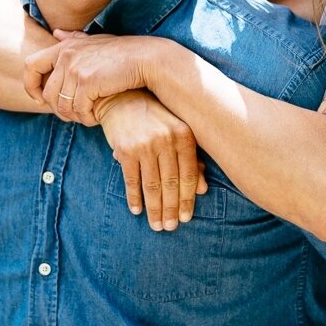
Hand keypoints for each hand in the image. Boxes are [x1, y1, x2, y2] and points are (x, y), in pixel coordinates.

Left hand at [24, 33, 149, 124]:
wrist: (146, 59)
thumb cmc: (123, 52)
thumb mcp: (95, 41)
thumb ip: (74, 39)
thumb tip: (57, 33)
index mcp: (65, 47)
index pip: (31, 65)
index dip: (31, 85)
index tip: (39, 98)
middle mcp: (66, 56)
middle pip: (47, 93)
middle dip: (58, 109)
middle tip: (73, 114)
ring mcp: (76, 69)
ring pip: (62, 105)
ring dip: (74, 116)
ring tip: (86, 117)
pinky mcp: (87, 84)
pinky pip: (78, 110)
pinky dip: (86, 118)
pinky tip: (96, 118)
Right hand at [94, 90, 207, 229]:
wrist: (121, 98)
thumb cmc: (154, 117)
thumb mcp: (177, 131)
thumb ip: (192, 158)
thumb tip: (203, 190)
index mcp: (185, 135)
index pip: (189, 175)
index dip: (188, 200)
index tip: (185, 218)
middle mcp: (167, 140)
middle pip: (171, 184)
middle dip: (170, 209)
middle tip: (169, 228)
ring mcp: (145, 144)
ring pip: (152, 186)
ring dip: (154, 209)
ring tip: (156, 225)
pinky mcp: (124, 149)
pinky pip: (131, 180)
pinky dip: (134, 198)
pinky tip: (137, 210)